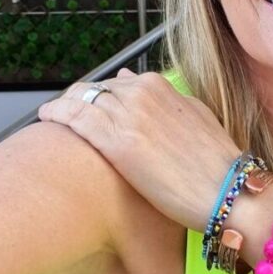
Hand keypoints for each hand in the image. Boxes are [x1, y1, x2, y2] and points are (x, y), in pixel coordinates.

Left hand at [37, 69, 240, 231]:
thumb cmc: (215, 162)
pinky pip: (73, 116)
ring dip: (64, 105)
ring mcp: (127, 115)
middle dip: (79, 99)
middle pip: (94, 89)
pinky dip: (56, 113)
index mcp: (159, 86)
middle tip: (66, 115)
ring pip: (80, 98)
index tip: (90, 107)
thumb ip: (165, 99)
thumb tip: (132, 82)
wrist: (227, 191)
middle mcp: (141, 93)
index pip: (115, 82)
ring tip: (53, 118)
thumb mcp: (195, 116)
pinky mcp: (114, 141)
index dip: (99, 96)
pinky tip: (45, 118)